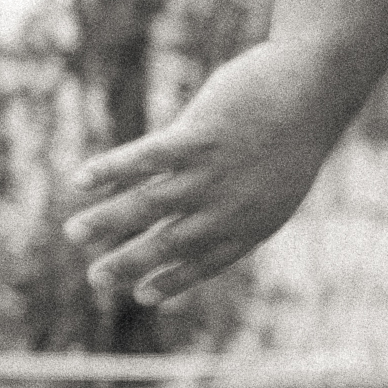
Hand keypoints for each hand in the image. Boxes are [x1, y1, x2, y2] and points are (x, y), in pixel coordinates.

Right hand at [62, 40, 362, 307]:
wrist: (315, 90)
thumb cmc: (296, 133)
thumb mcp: (279, 182)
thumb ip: (246, 205)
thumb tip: (209, 215)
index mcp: (254, 223)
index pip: (208, 262)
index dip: (174, 281)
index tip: (142, 297)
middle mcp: (230, 206)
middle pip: (171, 242)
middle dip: (130, 263)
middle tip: (95, 280)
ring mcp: (213, 172)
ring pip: (150, 204)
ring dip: (107, 221)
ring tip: (72, 234)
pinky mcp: (199, 136)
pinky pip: (146, 159)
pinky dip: (112, 170)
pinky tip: (81, 180)